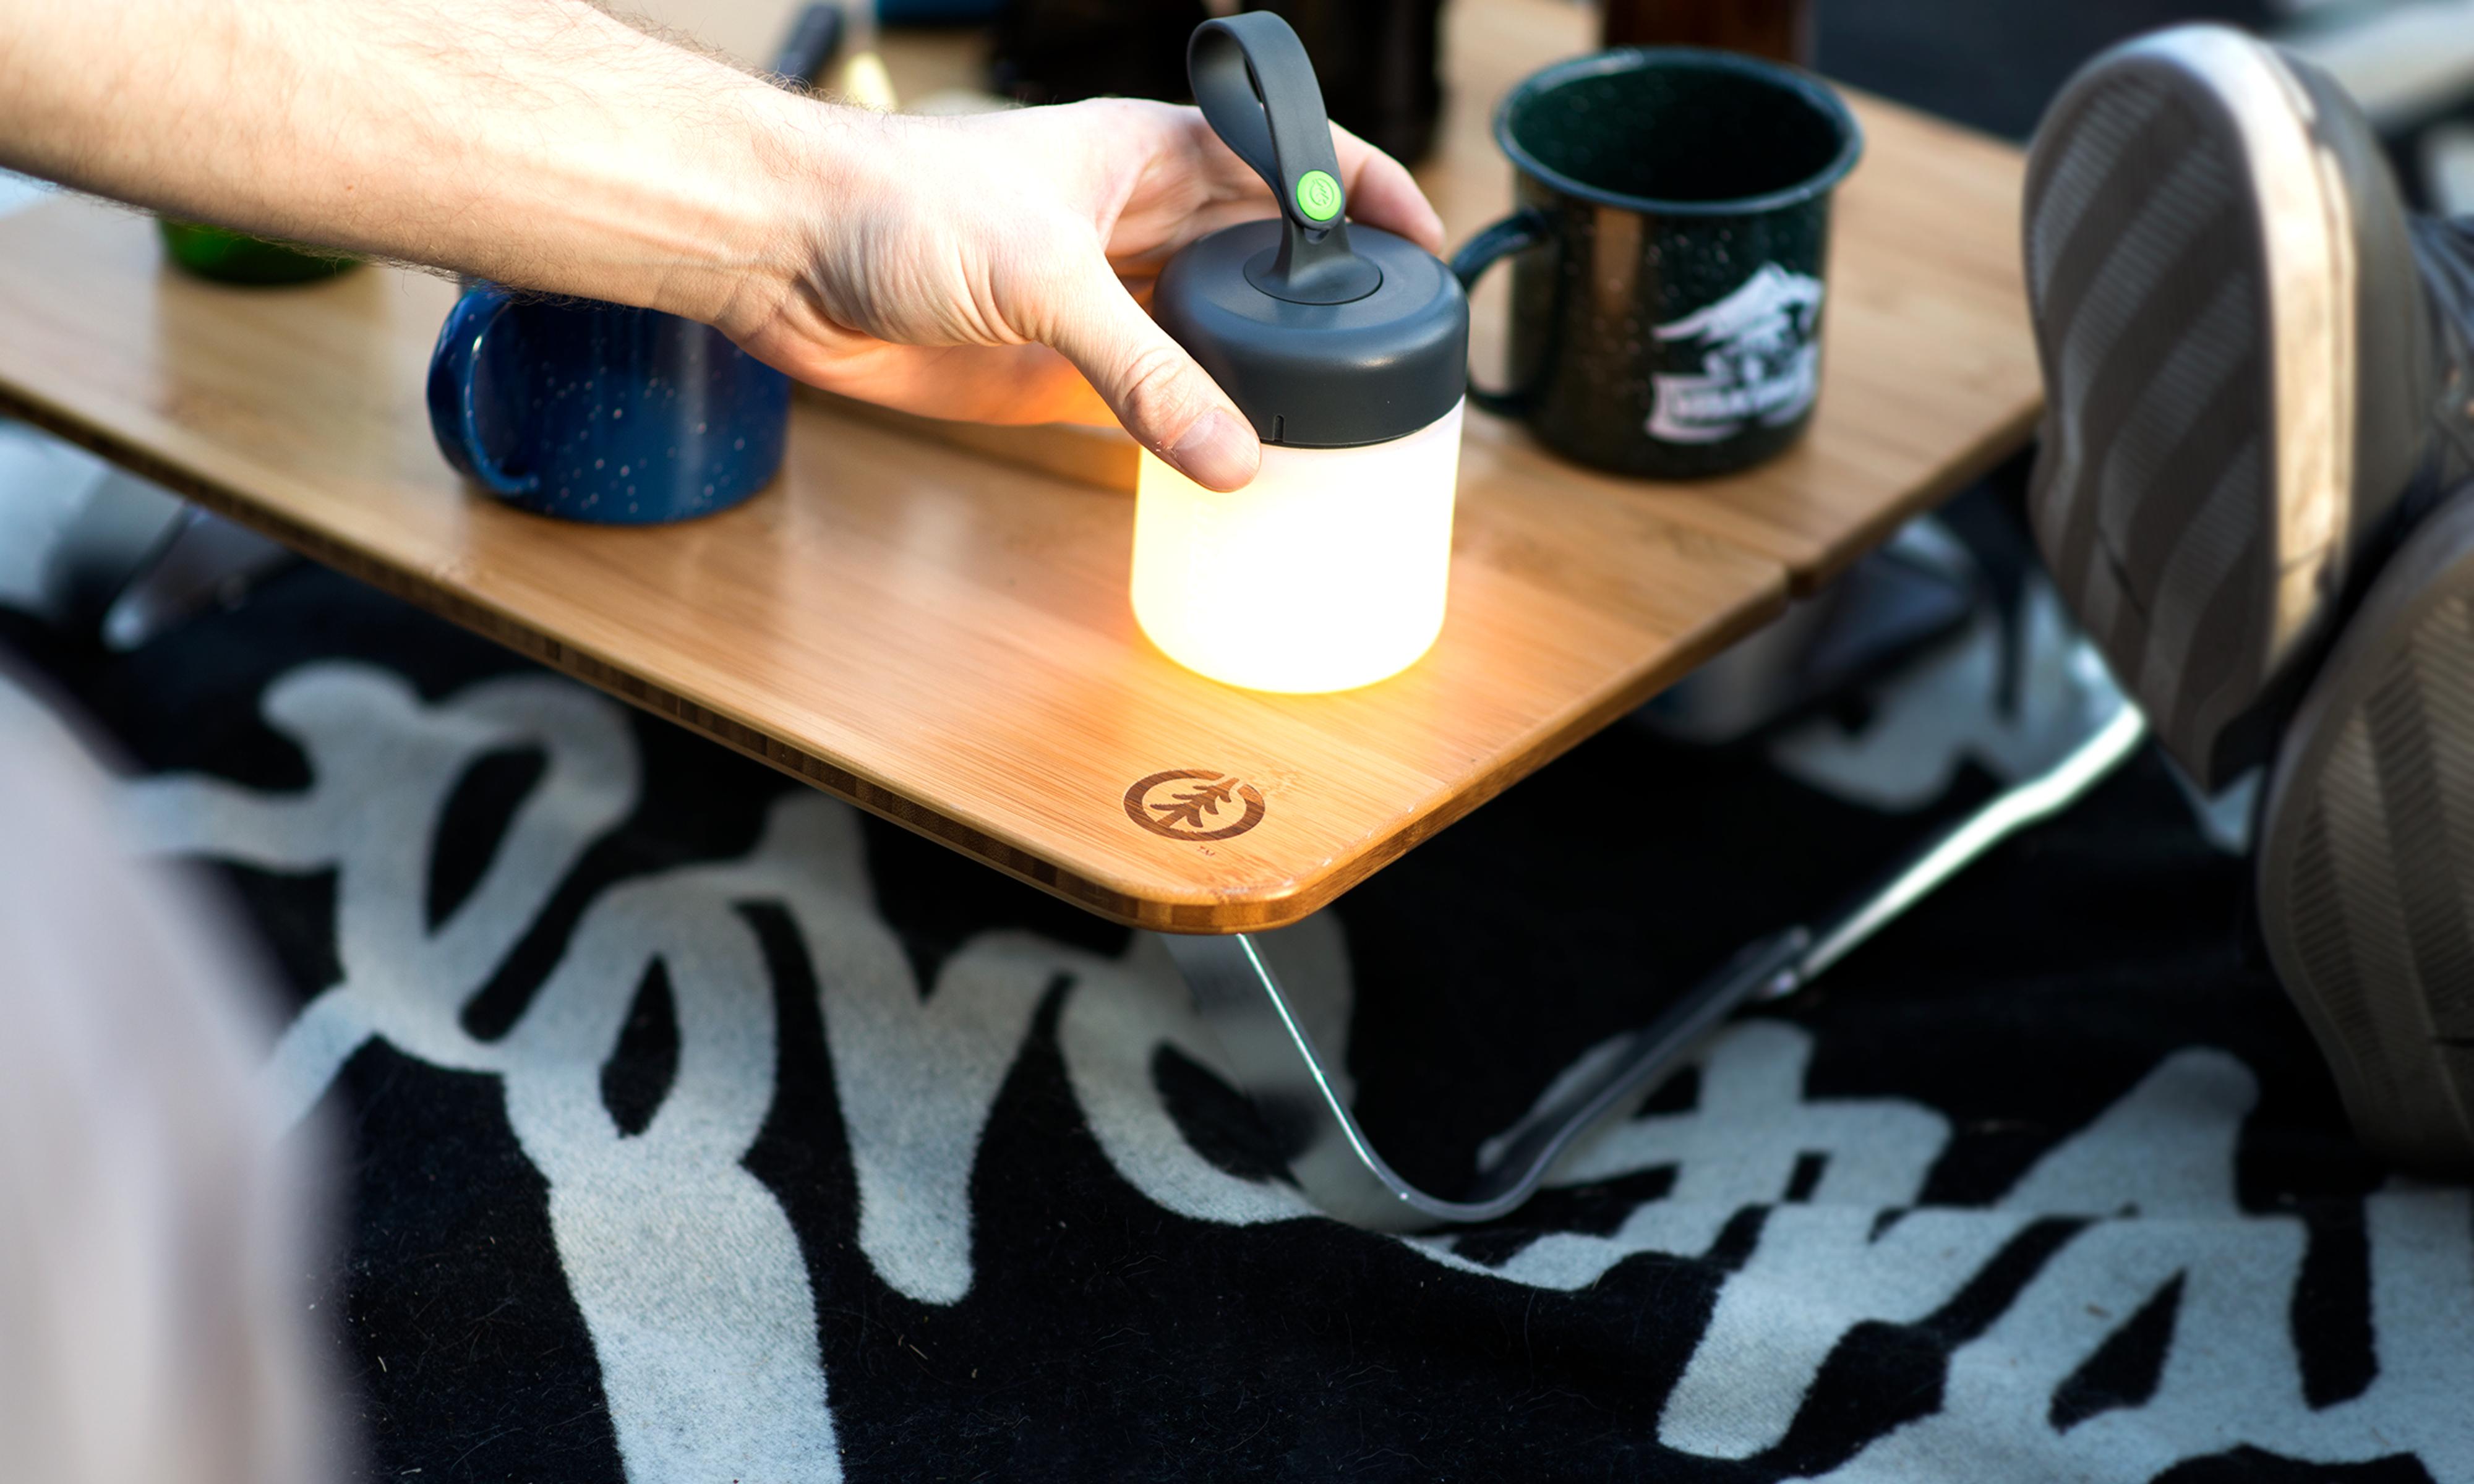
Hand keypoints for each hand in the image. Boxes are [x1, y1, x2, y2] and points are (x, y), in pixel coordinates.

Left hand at [724, 99, 1445, 491]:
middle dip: (1325, 306)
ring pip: (1213, 341)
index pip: (1291, 160)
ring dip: (1262, 382)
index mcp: (1155, 156)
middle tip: (1393, 365)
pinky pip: (1152, 408)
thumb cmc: (901, 207)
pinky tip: (1233, 471)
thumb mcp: (1045, 279)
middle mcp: (1140, 224)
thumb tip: (1234, 454)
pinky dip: (1191, 439)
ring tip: (1332, 433)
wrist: (787, 256)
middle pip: (1264, 261)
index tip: (1425, 254)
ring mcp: (1104, 300)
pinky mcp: (1061, 371)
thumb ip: (1146, 369)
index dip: (1364, 198)